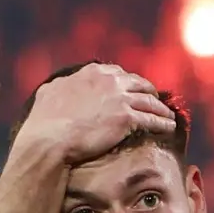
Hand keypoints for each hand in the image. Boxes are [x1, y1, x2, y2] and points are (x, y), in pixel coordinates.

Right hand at [18, 63, 174, 163]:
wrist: (50, 139)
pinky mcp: (127, 118)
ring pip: (149, 101)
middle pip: (138, 83)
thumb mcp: (48, 93)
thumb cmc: (44, 122)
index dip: (127, 82)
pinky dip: (163, 122)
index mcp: (91, 73)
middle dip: (148, 91)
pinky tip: (169, 127)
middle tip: (154, 99)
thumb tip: (59, 86)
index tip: (131, 88)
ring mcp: (120, 98)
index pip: (117, 72)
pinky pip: (152, 119)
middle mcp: (109, 81)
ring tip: (168, 115)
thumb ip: (60, 86)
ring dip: (161, 108)